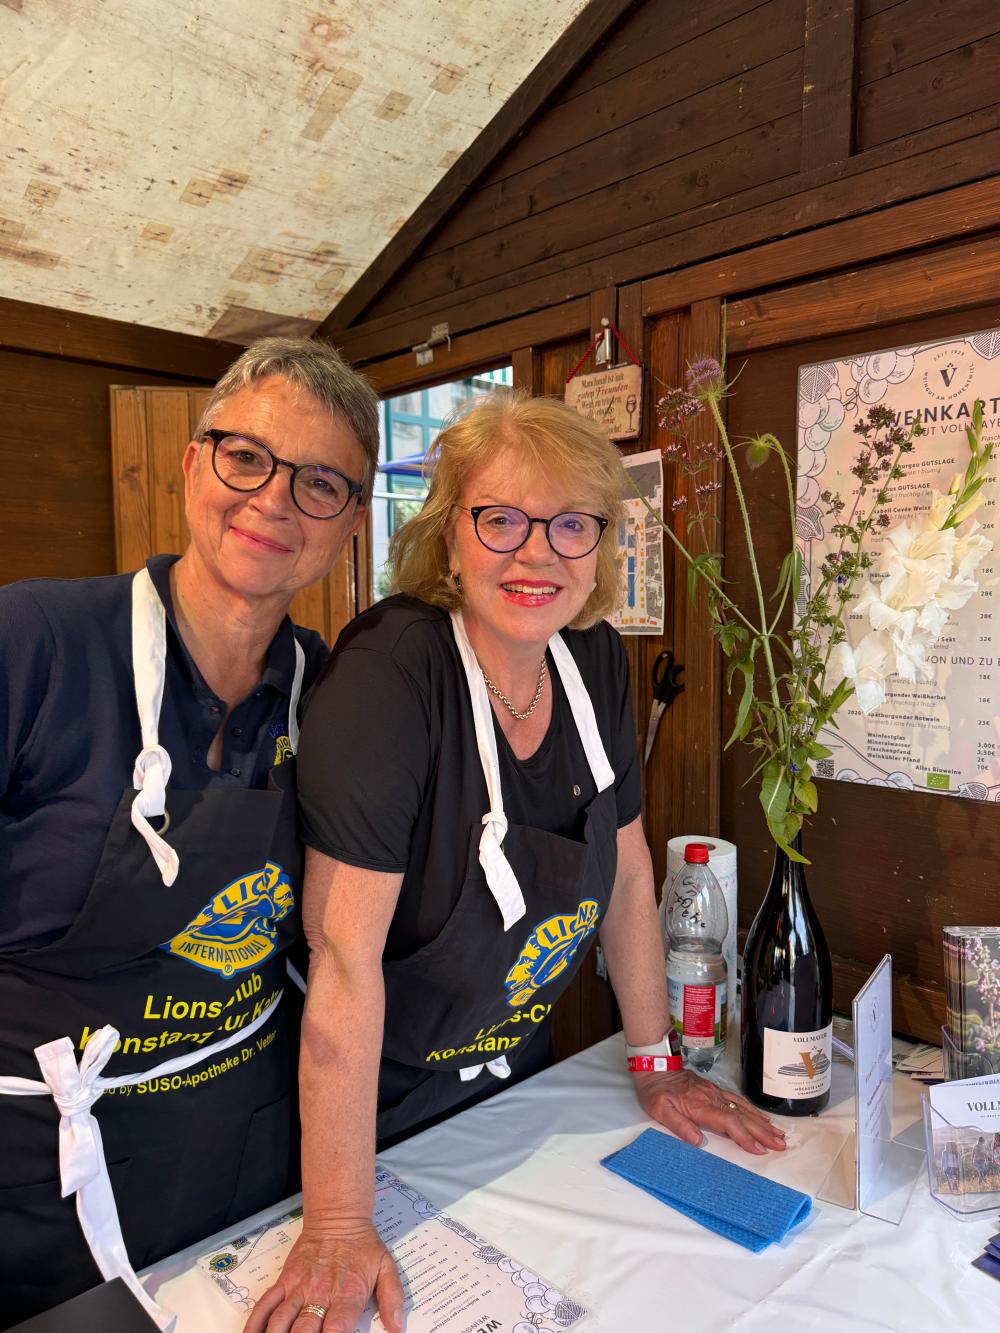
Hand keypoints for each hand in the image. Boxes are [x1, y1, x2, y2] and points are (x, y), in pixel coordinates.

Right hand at [243, 1220, 404, 1332]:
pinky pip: (265, 1304)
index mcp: (347, 1294)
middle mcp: (320, 1293)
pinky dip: (255, 1323)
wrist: (338, 1217)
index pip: (336, 1328)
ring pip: (280, 1320)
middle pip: (304, 1330)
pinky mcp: (285, 1281)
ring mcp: (299, 1287)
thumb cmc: (362, 1246)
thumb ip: (393, 1299)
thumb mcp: (387, 1267)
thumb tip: (398, 1328)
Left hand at [633, 1069, 785, 1154]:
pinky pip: (739, 1100)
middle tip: (781, 1145)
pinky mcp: (716, 1091)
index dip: (744, 1136)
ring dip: (762, 1123)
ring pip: (744, 1108)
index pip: (728, 1122)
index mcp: (700, 1106)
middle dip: (763, 1132)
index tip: (758, 1148)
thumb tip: (698, 1141)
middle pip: (742, 1116)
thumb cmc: (656, 1091)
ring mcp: (716, 1094)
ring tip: (779, 1135)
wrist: (656, 1067)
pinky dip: (754, 1111)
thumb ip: (679, 1125)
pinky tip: (763, 1118)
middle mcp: (713, 1099)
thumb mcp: (659, 1110)